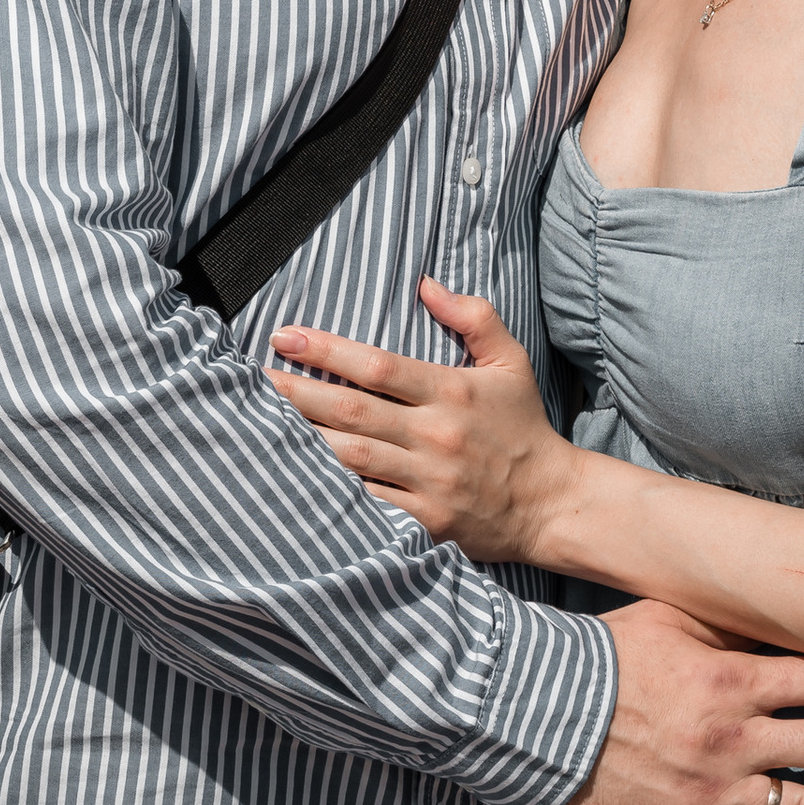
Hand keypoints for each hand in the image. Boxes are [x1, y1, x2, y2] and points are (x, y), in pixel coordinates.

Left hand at [271, 281, 575, 568]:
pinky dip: (332, 493)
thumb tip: (426, 283)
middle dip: (295, 393)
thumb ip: (473, 316)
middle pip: (351, 411)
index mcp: (451, 392)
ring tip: (258, 424)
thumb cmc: (524, 427)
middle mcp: (436, 436)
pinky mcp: (426, 522)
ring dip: (301, 441)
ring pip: (351, 459)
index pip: (377, 366)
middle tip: (252, 379)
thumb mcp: (511, 361)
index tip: (285, 336)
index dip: (326, 350)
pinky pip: (368, 506)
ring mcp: (429, 482)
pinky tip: (295, 479)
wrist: (551, 502)